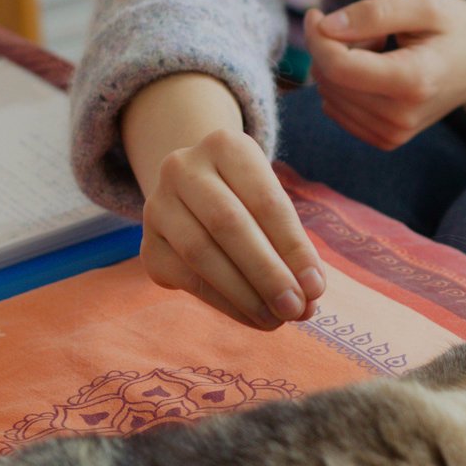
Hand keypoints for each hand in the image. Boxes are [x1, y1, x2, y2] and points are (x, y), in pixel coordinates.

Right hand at [140, 128, 325, 329]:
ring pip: (201, 253)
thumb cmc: (248, 201)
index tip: (316, 286)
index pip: (265, 200)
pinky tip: (252, 316)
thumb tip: (308, 298)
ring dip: (244, 294)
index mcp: (225, 146)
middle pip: (228, 224)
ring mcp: (158, 205)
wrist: (193, 196)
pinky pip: (187, 279)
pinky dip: (225, 303)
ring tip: (276, 319)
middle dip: (267, 273)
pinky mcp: (149, 246)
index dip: (293, 247)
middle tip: (296, 309)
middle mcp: (183, 167)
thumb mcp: (271, 206)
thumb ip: (290, 247)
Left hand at [304, 0, 465, 149]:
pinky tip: (375, 72)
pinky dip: (347, 86)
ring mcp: (394, 134)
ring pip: (329, 96)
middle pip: (330, 81)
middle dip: (331, 48)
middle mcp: (401, 117)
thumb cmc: (458, 28)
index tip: (317, 13)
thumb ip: (373, 13)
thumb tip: (325, 27)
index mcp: (413, 81)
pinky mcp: (387, 140)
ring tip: (378, 51)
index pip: (339, 66)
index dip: (317, 37)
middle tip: (365, 29)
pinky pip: (338, 110)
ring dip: (340, 67)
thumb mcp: (423, 5)